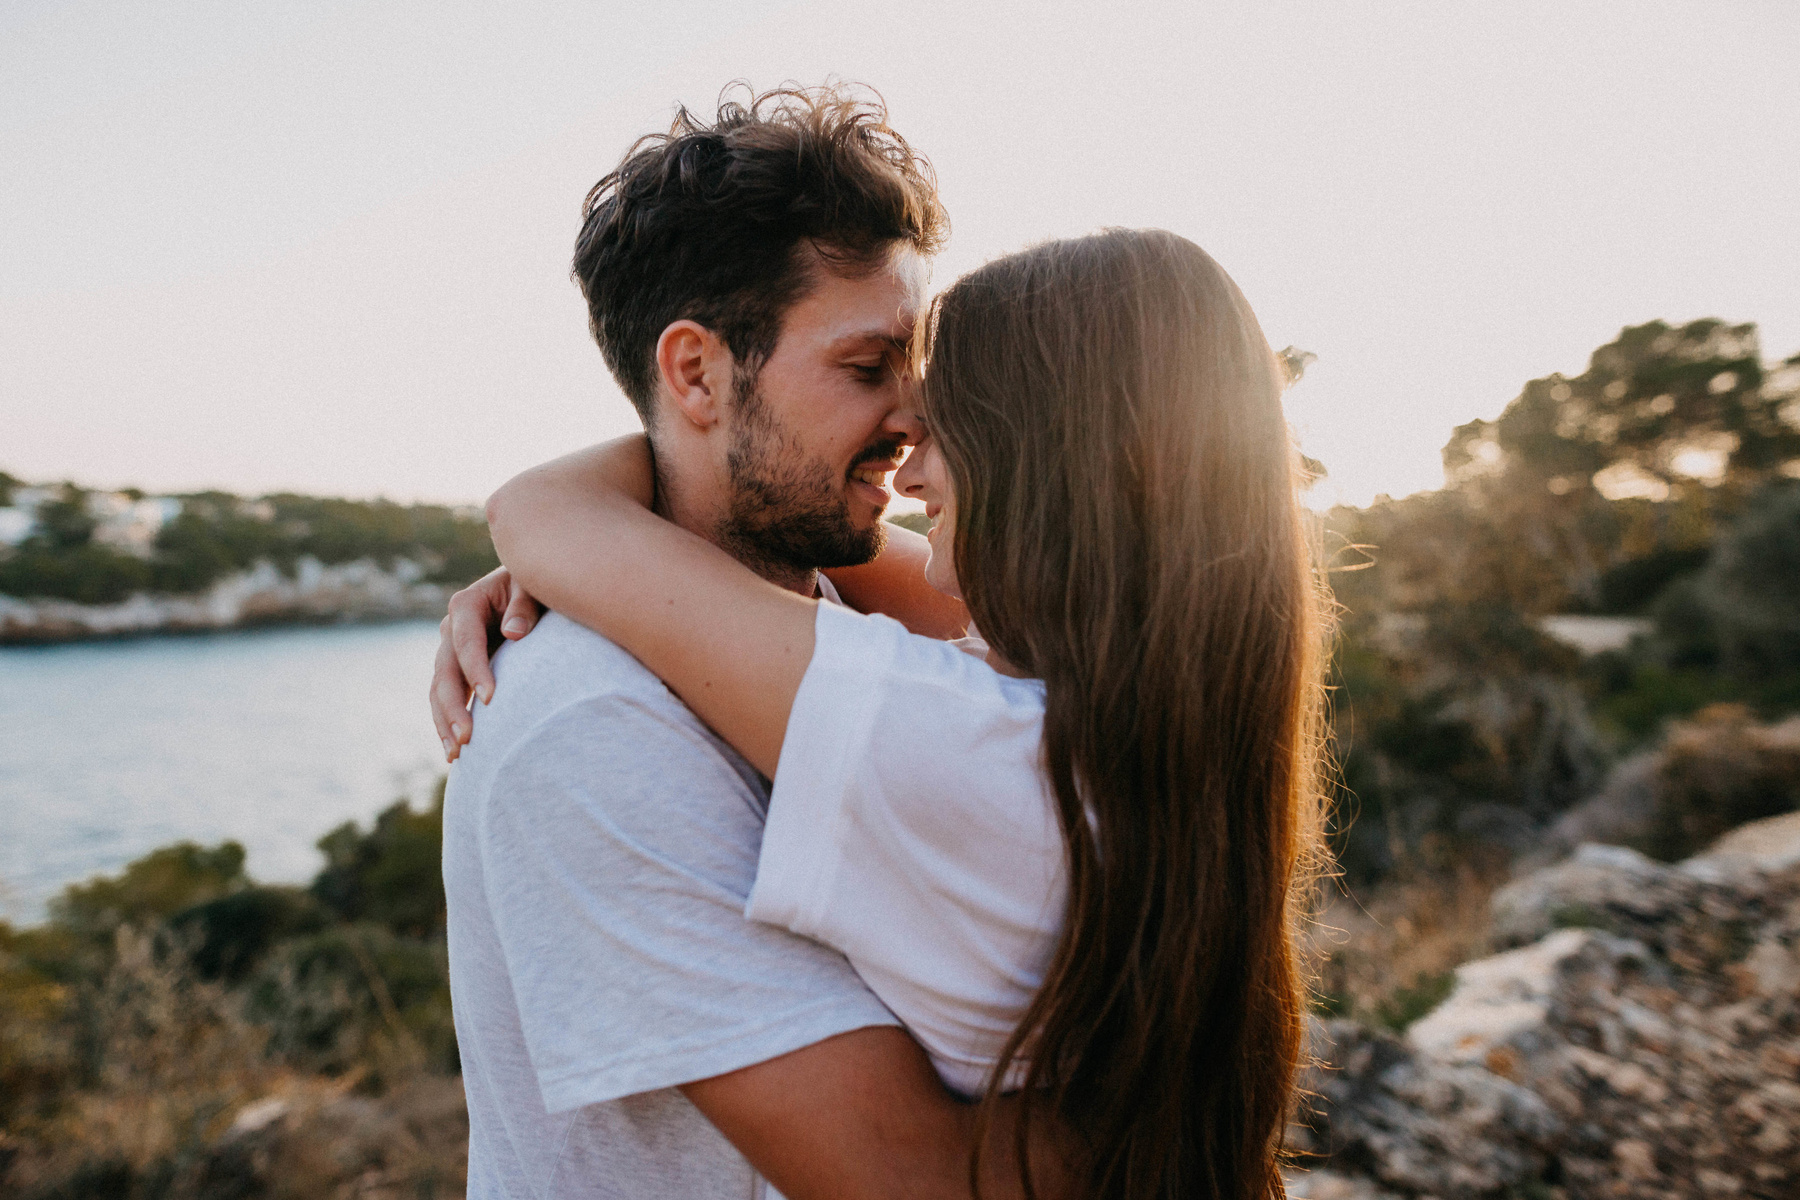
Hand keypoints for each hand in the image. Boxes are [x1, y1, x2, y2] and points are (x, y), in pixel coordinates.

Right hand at [429, 567, 542, 760]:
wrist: (529, 589)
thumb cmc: (537, 586)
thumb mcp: (533, 586)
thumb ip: (526, 605)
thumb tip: (514, 633)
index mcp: (467, 604)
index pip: (467, 641)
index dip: (476, 669)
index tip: (490, 698)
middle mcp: (451, 628)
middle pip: (445, 671)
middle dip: (453, 707)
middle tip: (467, 739)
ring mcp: (451, 650)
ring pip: (439, 690)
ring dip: (445, 722)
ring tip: (456, 754)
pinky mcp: (457, 669)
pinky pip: (446, 698)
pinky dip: (447, 723)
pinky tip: (455, 752)